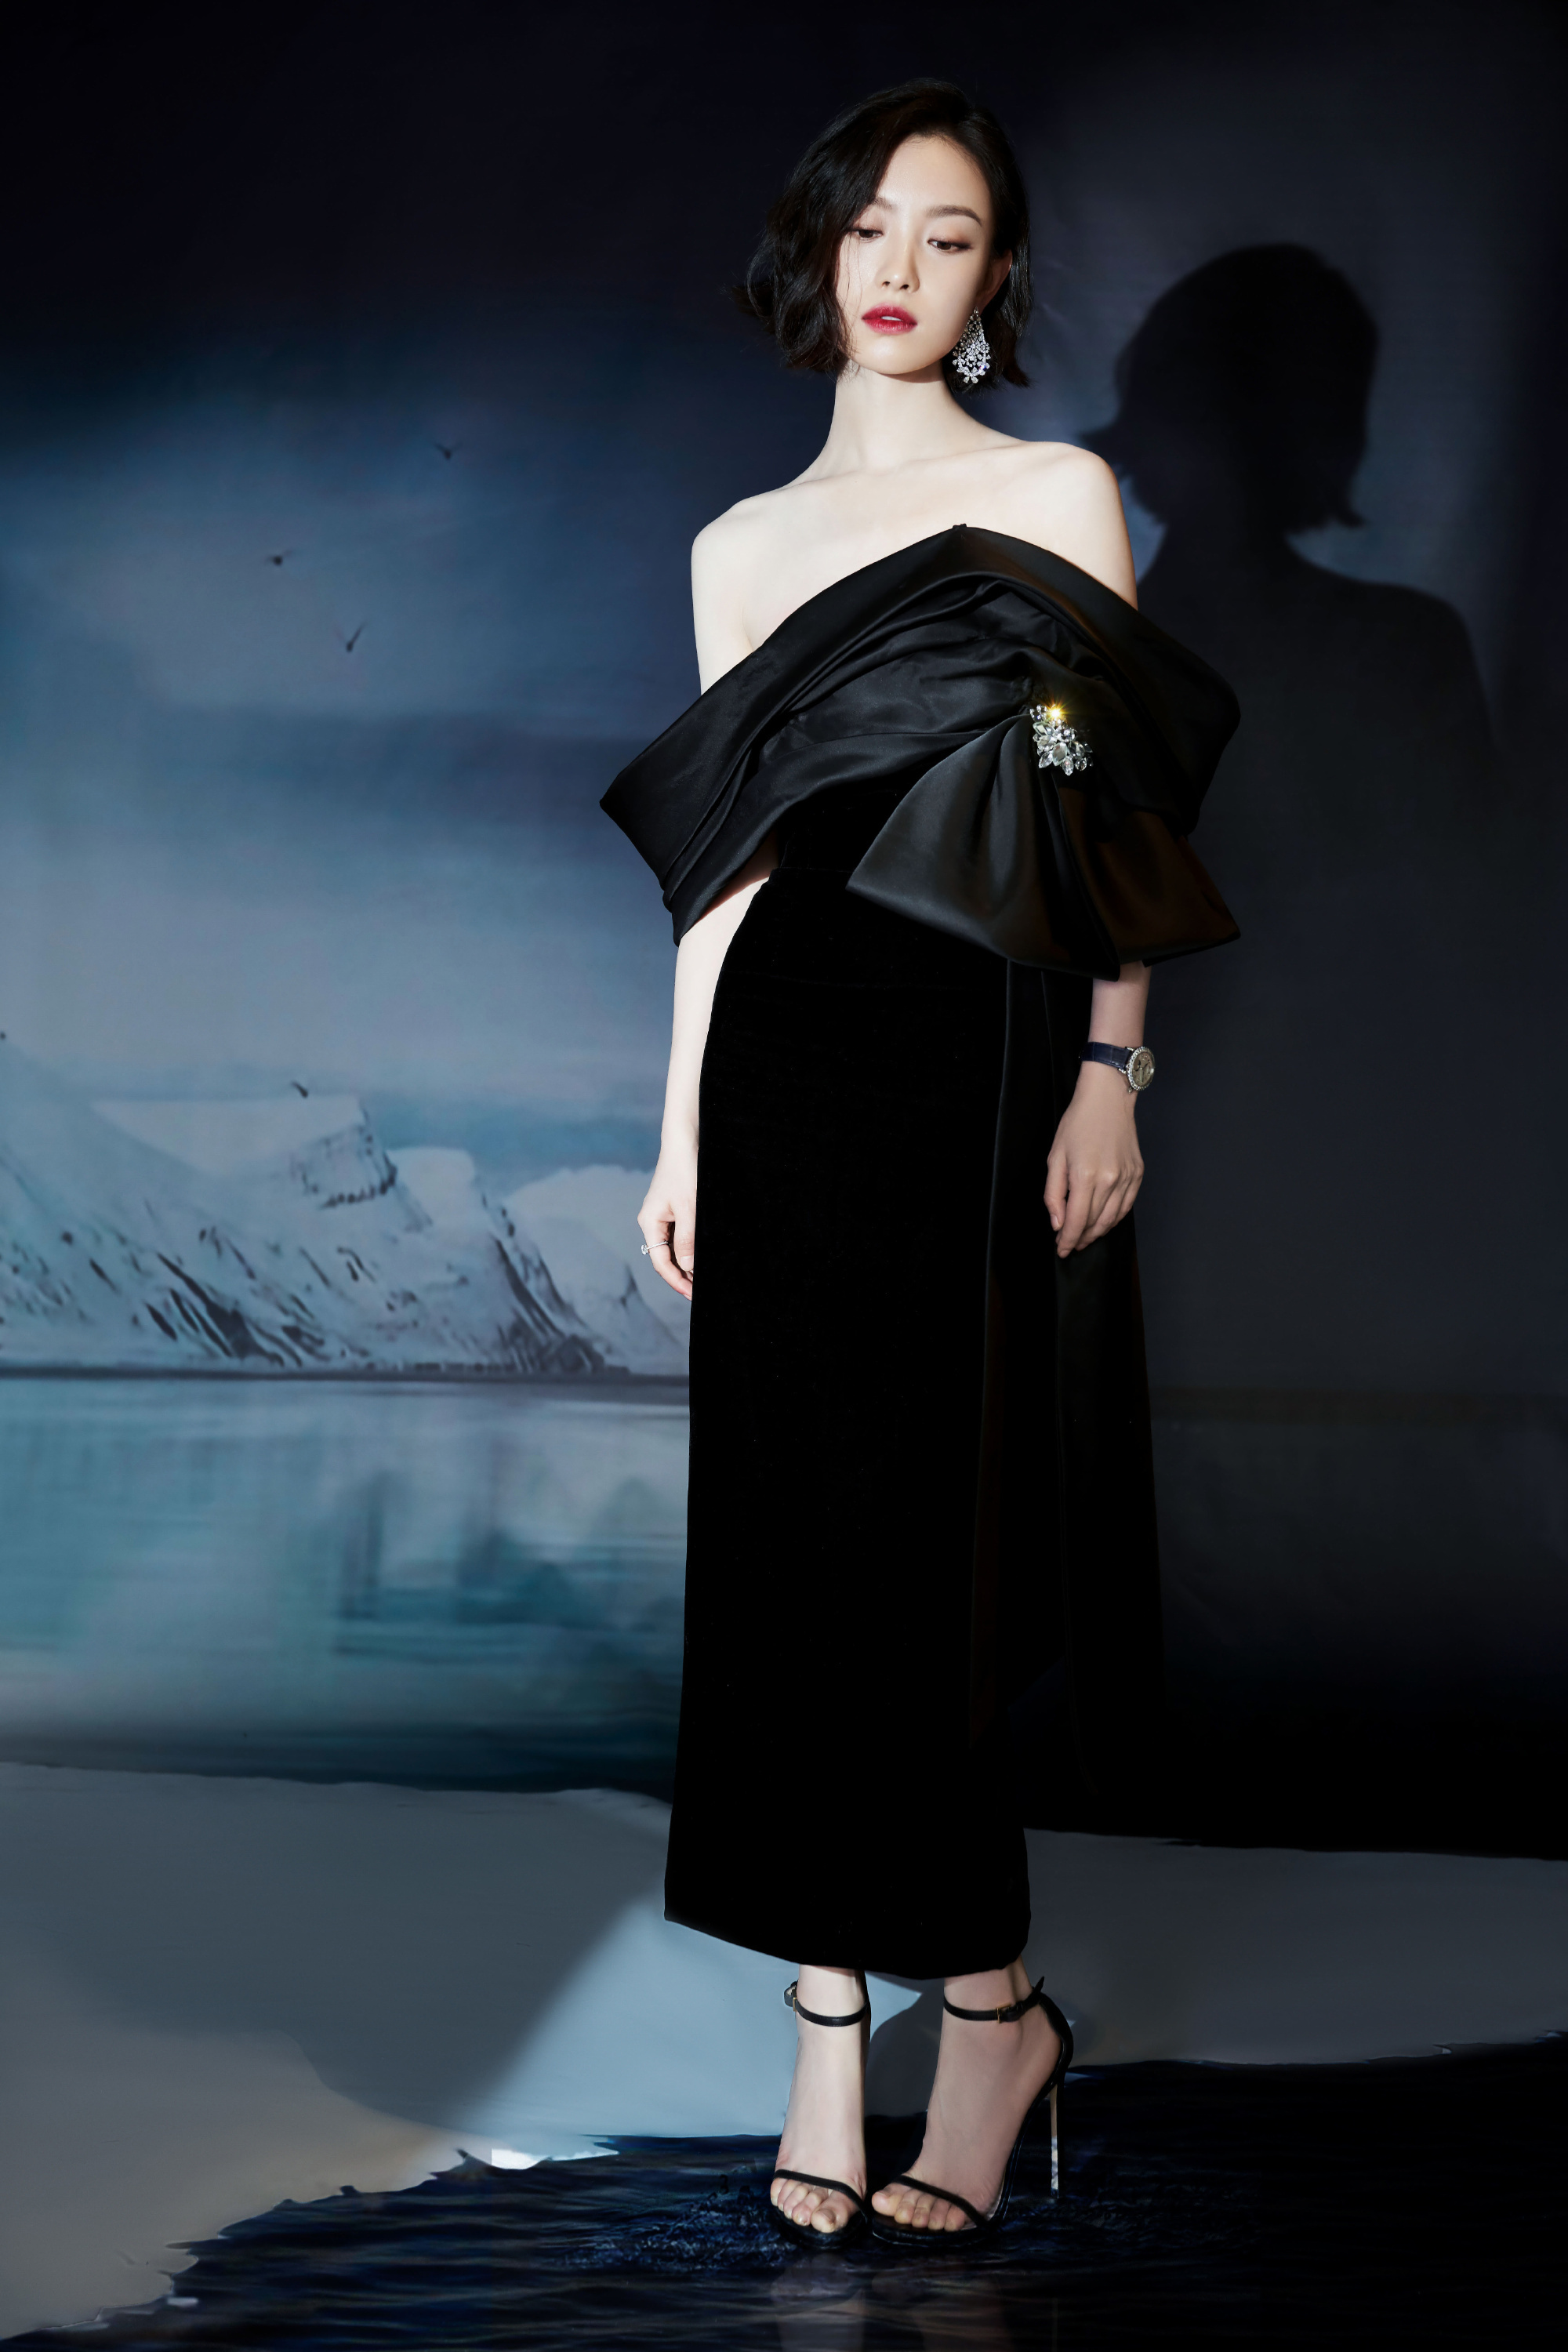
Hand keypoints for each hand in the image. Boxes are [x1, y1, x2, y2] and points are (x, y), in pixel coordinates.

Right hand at [638, 1145, 696, 1298]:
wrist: (686, 1141)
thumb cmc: (685, 1171)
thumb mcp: (689, 1208)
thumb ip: (687, 1239)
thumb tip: (687, 1267)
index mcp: (649, 1222)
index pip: (660, 1261)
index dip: (676, 1280)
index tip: (693, 1294)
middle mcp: (653, 1222)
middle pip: (665, 1257)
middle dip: (683, 1275)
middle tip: (701, 1291)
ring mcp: (663, 1215)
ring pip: (674, 1247)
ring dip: (688, 1262)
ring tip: (703, 1277)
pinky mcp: (674, 1209)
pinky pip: (681, 1235)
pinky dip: (690, 1247)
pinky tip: (701, 1255)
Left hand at [1044, 1062, 1143, 1256]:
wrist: (1108, 1099)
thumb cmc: (1077, 1124)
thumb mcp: (1055, 1157)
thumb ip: (1053, 1194)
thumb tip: (1058, 1223)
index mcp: (1085, 1177)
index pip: (1076, 1221)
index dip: (1067, 1240)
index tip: (1061, 1250)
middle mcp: (1110, 1181)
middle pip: (1094, 1224)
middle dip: (1080, 1238)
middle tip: (1069, 1245)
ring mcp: (1127, 1179)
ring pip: (1111, 1219)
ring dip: (1096, 1233)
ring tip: (1084, 1237)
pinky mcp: (1138, 1175)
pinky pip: (1125, 1207)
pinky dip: (1113, 1219)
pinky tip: (1102, 1222)